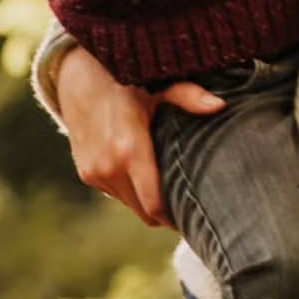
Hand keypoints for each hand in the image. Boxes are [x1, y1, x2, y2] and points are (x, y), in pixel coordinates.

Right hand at [55, 45, 223, 227]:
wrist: (77, 80)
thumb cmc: (125, 83)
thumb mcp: (158, 88)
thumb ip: (189, 97)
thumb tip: (221, 105)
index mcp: (129, 151)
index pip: (153, 206)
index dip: (174, 218)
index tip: (193, 218)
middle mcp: (108, 167)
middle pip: (144, 212)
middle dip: (165, 213)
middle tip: (189, 206)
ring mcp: (94, 173)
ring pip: (129, 203)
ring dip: (146, 201)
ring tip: (168, 187)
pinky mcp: (86, 174)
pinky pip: (115, 193)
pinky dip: (130, 190)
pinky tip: (144, 174)